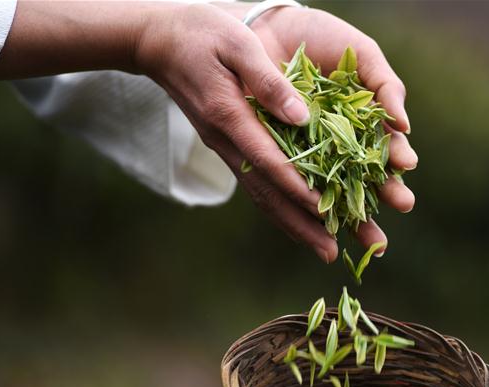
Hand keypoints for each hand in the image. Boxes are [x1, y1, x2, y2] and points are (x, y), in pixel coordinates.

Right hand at [135, 3, 416, 262]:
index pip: (267, 159)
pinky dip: (279, 208)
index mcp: (229, 116)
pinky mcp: (228, 148)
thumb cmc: (202, 32)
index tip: (324, 208)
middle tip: (330, 252)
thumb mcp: (237, 42)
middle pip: (266, 192)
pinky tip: (300, 223)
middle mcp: (226, 141)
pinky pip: (256, 185)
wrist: (158, 41)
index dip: (296, 185)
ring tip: (324, 249)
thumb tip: (301, 115)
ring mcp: (225, 148)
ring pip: (261, 195)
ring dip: (293, 225)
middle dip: (300, 223)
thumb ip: (268, 80)